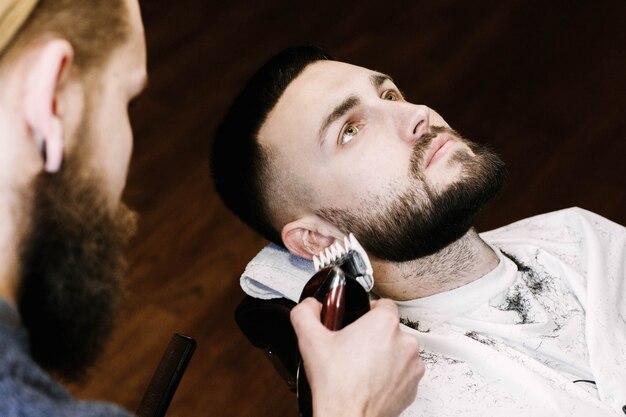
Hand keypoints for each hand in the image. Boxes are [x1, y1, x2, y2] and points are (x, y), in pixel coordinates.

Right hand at [290, 297, 423, 416]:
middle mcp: (404, 341)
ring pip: (397, 349)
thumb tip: (310, 306)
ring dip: (384, 355)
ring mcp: (412, 365)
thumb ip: (305, 313)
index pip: (382, 303)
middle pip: (389, 328)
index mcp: (384, 323)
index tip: (356, 322)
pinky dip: (391, 374)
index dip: (366, 310)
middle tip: (353, 348)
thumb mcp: (310, 340)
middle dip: (372, 335)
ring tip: (361, 366)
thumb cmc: (336, 386)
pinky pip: (403, 371)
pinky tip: (371, 380)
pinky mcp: (413, 385)